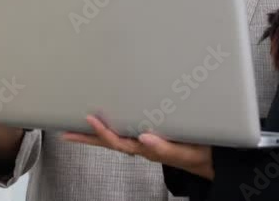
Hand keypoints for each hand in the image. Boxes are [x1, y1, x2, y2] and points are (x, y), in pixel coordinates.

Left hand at [61, 115, 214, 179]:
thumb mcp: (185, 152)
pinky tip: (109, 121)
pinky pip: (128, 132)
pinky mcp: (151, 137)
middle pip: (110, 142)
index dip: (103, 131)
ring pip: (116, 137)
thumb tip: (143, 138)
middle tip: (67, 132)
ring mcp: (146, 143)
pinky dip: (114, 128)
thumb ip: (165, 147)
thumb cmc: (199, 154)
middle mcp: (143, 147)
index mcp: (148, 149)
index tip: (90, 119)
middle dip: (88, 138)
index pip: (119, 142)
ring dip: (97, 134)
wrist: (212, 159)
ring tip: (81, 126)